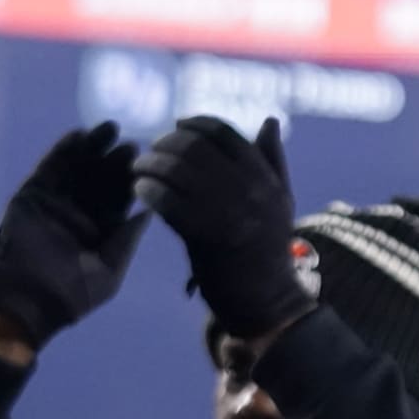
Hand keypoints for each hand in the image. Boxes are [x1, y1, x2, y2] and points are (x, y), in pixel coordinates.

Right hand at [0, 122, 147, 349]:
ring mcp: (56, 203)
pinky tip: (79, 135)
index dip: (134, 180)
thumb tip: (150, 212)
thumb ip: (128, 239)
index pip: (121, 198)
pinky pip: (49, 169)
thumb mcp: (110, 269)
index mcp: (102, 231)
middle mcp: (80, 214)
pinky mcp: (32, 197)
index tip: (151, 163)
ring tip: (109, 129)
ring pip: (77, 169)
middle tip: (134, 142)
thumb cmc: (72, 295)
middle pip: (101, 179)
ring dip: (92, 149)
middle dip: (116, 160)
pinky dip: (63, 152)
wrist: (28, 302)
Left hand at [132, 115, 312, 337]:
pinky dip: (148, 191)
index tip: (177, 127)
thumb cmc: (268, 248)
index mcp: (264, 177)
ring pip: (176, 171)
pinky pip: (166, 201)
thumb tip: (269, 119)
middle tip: (151, 151)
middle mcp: (248, 189)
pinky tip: (139, 191)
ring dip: (150, 165)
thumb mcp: (280, 200)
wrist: (267, 299)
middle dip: (165, 144)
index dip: (194, 124)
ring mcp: (227, 212)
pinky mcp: (205, 235)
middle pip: (194, 147)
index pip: (223, 133)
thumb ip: (273, 159)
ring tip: (138, 169)